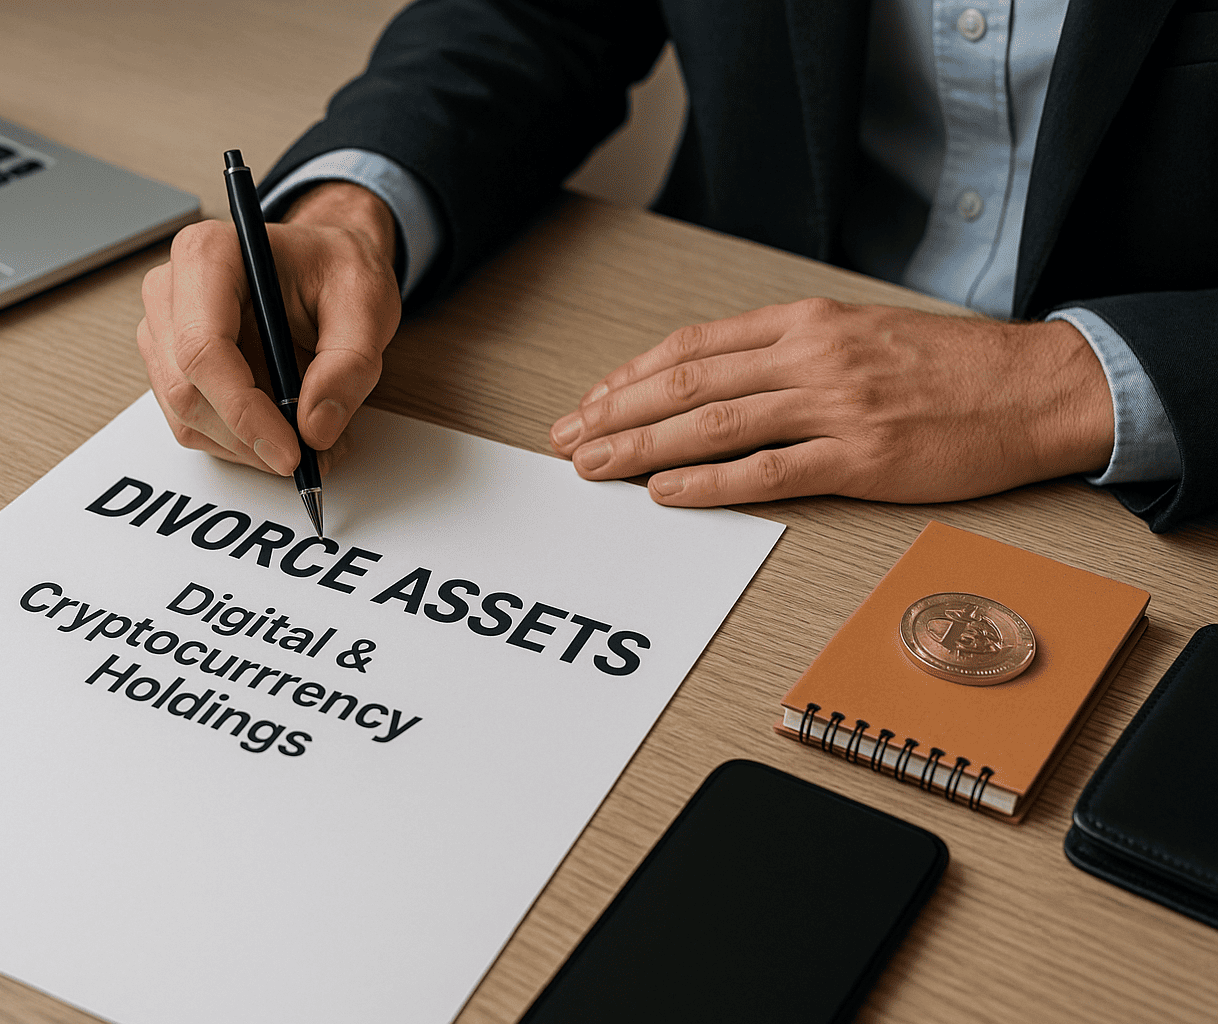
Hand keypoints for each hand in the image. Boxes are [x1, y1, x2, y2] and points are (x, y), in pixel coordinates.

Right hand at [137, 181, 400, 474]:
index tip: (291, 451)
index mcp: (208, 255)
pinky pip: (194, 424)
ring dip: (249, 445)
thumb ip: (349, 363)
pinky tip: (284, 429)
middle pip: (188, 390)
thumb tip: (317, 426)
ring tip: (312, 438)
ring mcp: (163, 331)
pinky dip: (241, 442)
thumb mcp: (366, 302)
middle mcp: (171, 290)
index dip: (243, 411)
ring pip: (187, 417)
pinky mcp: (172, 366)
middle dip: (250, 437)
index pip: (203, 348)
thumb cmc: (336, 269)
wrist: (324, 265)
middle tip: (314, 455)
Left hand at [549, 299, 1114, 505]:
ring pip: (715, 424)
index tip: (592, 401)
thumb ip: (789, 352)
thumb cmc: (948, 366)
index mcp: (806, 324)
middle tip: (568, 439)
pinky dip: (710, 482)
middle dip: (616, 413)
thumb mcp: (858, 334)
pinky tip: (666, 492)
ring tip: (595, 466)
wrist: (1035, 386)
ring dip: (643, 447)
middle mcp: (812, 357)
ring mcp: (836, 406)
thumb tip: (716, 379)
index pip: (693, 347)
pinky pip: (770, 471)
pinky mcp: (862, 457)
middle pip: (688, 383)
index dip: (631, 376)